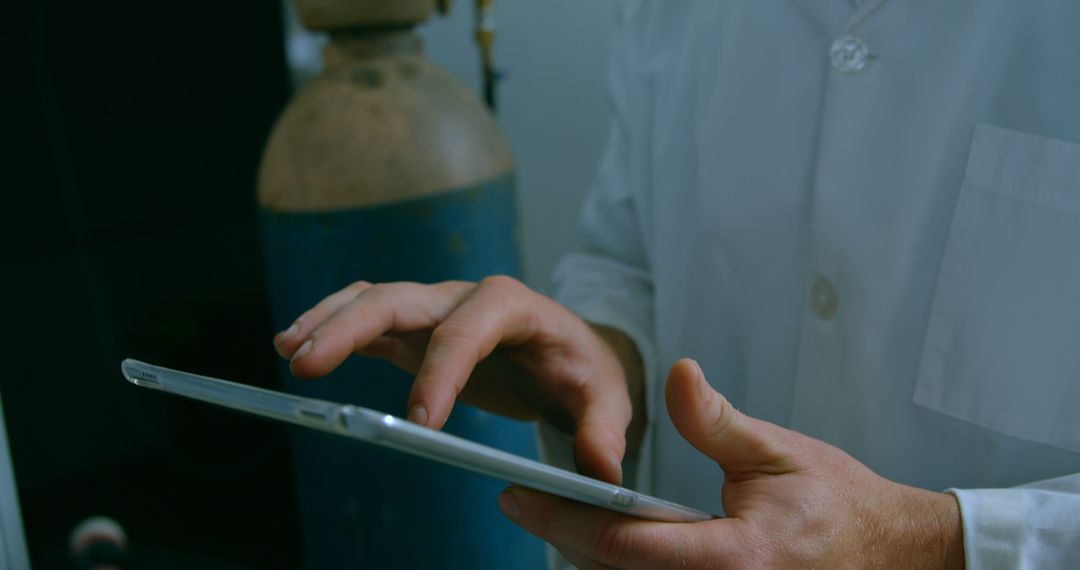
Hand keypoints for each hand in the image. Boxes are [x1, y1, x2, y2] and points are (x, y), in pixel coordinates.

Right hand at [272, 277, 643, 482]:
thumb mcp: (608, 401)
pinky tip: (297, 346)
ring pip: (376, 301)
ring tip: (288, 348)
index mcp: (516, 308)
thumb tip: (602, 471)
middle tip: (308, 361)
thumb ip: (604, 432)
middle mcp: (469, 300)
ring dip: (331, 320)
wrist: (573, 356)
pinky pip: (372, 322)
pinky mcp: (420, 333)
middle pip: (404, 299)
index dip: (443, 369)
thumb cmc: (586, 373)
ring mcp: (439, 312)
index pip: (472, 327)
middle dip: (353, 325)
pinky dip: (334, 328)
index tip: (420, 421)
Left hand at [498, 359, 965, 568]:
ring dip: (588, 559)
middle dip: (562, 541)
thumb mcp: (776, 452)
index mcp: (731, 557)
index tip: (516, 495)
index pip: (621, 544)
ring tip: (557, 519)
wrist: (890, 554)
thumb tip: (677, 372)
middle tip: (525, 503)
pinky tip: (604, 544)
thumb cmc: (836, 502)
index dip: (560, 520)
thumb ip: (716, 421)